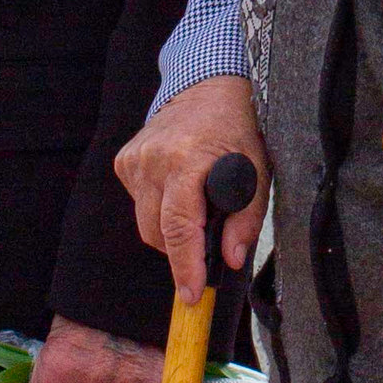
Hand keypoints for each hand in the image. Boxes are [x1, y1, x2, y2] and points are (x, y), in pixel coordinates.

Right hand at [114, 76, 269, 301]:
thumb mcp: (258, 171)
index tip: (192, 295)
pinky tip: (179, 188)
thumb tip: (231, 260)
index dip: (186, 267)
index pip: (180, 227)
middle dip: (182, 250)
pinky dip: (160, 208)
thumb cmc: (237, 130)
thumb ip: (246, 219)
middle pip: (157, 233)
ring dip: (171, 229)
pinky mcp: (124, 161)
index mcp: (187, 160)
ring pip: (146, 223)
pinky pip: (139, 204)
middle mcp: (153, 159)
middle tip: (209, 241)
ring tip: (197, 205)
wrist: (207, 88)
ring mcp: (134, 159)